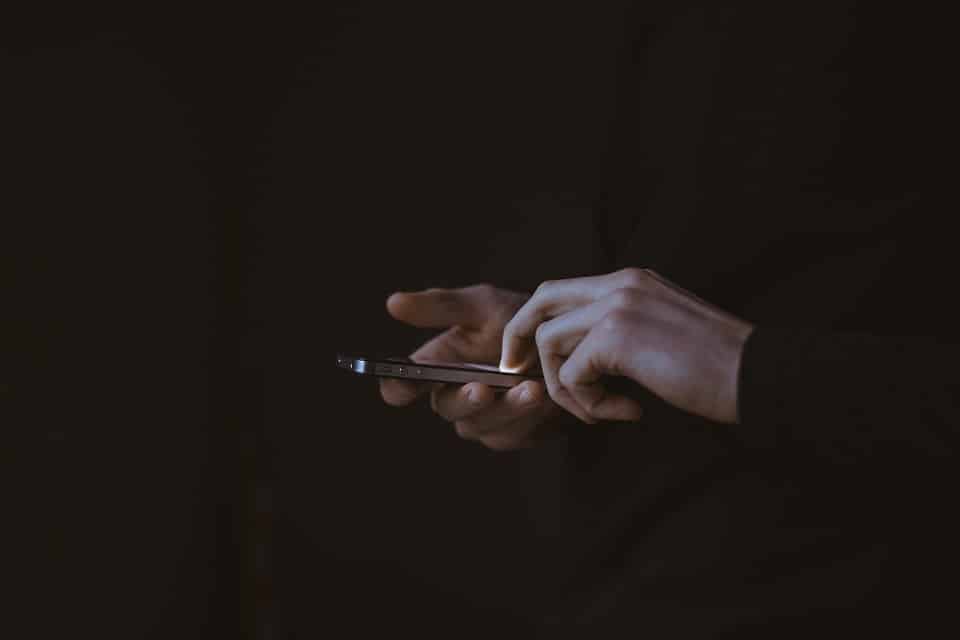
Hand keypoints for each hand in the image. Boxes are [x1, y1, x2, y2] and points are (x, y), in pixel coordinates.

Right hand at [380, 284, 562, 449]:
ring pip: (482, 425)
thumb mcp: (483, 305)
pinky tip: (546, 398)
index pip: (402, 385)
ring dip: (507, 409)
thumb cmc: (518, 319)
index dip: (398, 387)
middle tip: (483, 389)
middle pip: (447, 408)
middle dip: (465, 400)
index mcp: (437, 366)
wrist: (568, 341)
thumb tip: (393, 303)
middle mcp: (455, 396)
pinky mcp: (513, 433)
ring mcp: (484, 419)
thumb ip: (441, 306)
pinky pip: (514, 434)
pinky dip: (529, 417)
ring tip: (531, 388)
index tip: (404, 383)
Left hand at [500, 268, 754, 424]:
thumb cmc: (717, 366)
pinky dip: (587, 404)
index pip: (562, 290)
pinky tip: (624, 412)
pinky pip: (572, 375)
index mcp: (631, 281)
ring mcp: (617, 305)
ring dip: (564, 387)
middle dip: (519, 338)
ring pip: (549, 342)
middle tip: (516, 372)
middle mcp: (620, 284)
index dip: (536, 322)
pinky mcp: (616, 336)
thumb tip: (580, 358)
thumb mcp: (662, 333)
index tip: (528, 356)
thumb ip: (621, 333)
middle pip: (541, 300)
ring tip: (600, 410)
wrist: (756, 374)